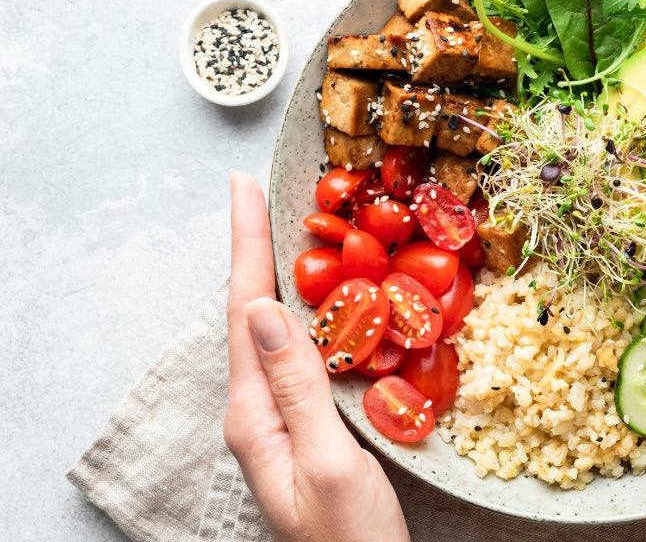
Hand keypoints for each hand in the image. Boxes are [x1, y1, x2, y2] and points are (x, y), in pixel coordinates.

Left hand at [223, 170, 409, 541]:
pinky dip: (311, 311)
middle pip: (252, 313)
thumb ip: (298, 386)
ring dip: (278, 274)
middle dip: (254, 247)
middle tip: (258, 192)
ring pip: (276, 331)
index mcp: (256, 414)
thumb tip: (265, 309)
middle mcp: (259, 411)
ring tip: (282, 226)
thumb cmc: (352, 538)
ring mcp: (282, 420)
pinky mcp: (309, 426)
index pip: (245, 312)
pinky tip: (325, 299)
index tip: (242, 188)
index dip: (246, 245)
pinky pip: (303, 353)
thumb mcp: (327, 462)